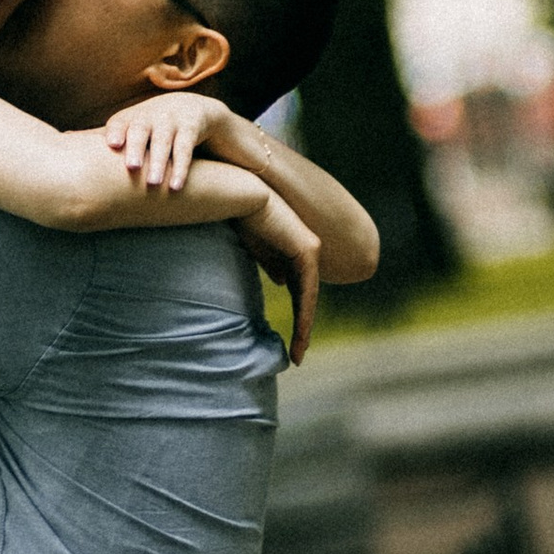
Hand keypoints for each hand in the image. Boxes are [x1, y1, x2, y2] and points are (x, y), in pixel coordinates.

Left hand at [102, 89, 222, 193]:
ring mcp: (171, 121)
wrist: (193, 109)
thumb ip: (101, 135)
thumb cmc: (151, 125)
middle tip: (132, 167)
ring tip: (154, 183)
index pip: (120, 122)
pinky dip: (181, 168)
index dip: (116, 132)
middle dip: (136, 147)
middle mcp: (150, 116)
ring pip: (163, 142)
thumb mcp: (130, 126)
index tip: (112, 145)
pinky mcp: (191, 128)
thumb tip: (65, 139)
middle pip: (141, 130)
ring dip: (158, 162)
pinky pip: (185, 149)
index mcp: (131, 117)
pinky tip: (176, 186)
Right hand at [236, 185, 320, 364]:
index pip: (299, 291)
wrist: (243, 196)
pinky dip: (304, 313)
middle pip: (307, 298)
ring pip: (310, 298)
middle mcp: (308, 252)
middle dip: (303, 329)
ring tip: (298, 352)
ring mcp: (310, 250)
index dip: (296, 317)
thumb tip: (284, 282)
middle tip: (297, 356)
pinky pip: (308, 290)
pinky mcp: (307, 250)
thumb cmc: (244, 218)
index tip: (290, 342)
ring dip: (305, 327)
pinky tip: (301, 332)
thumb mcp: (258, 249)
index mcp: (295, 252)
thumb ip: (273, 265)